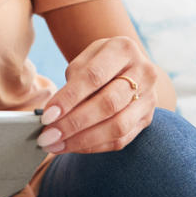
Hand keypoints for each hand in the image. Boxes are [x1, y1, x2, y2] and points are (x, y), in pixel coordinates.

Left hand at [39, 36, 159, 154]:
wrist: (127, 68)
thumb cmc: (98, 64)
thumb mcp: (84, 60)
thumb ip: (73, 83)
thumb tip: (54, 116)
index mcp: (124, 49)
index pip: (94, 76)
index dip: (69, 98)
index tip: (47, 116)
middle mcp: (144, 72)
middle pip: (108, 103)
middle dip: (74, 123)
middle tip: (48, 136)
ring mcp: (149, 98)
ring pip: (117, 126)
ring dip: (83, 140)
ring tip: (56, 146)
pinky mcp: (146, 119)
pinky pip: (120, 140)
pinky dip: (93, 146)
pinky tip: (72, 147)